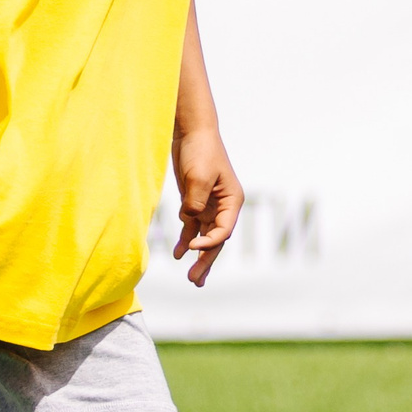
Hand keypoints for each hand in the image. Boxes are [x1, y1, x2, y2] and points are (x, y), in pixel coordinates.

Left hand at [171, 127, 241, 286]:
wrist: (191, 131)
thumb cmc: (200, 151)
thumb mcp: (198, 176)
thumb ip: (195, 202)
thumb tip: (190, 220)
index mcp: (232, 201)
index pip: (223, 231)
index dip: (209, 242)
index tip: (193, 247)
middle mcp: (224, 207)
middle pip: (216, 240)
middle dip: (206, 261)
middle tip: (194, 280)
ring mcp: (209, 205)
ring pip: (205, 237)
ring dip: (198, 256)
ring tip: (192, 278)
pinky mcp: (194, 202)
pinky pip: (192, 227)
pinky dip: (186, 240)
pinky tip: (179, 254)